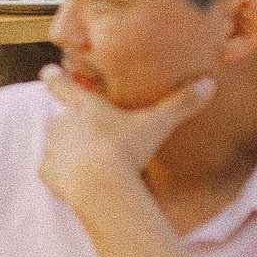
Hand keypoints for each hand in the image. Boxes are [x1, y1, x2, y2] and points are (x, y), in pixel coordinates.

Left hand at [37, 64, 212, 213]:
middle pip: (62, 118)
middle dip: (74, 128)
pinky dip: (61, 176)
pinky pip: (52, 171)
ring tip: (90, 164)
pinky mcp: (46, 172)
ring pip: (56, 145)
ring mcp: (52, 147)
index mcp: (85, 106)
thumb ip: (180, 104)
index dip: (56, 77)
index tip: (47, 72)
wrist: (99, 185)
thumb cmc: (126, 150)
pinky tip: (77, 182)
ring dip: (68, 151)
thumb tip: (210, 83)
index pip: (64, 85)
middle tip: (94, 141)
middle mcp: (63, 122)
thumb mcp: (156, 125)